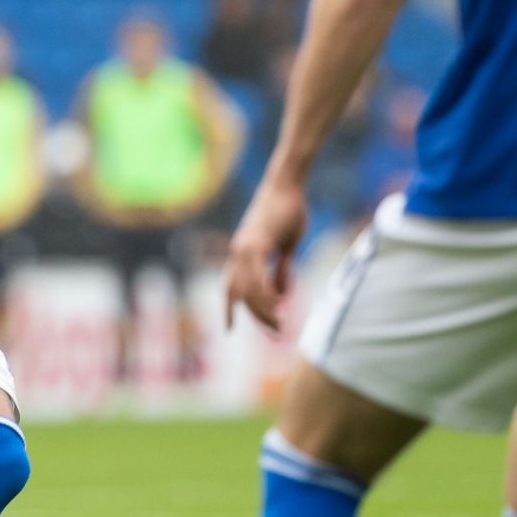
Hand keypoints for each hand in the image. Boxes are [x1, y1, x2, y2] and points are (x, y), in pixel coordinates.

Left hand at [224, 174, 308, 332]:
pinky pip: (258, 277)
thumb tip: (281, 293)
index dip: (228, 308)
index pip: (230, 286)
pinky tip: (279, 304)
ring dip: (264, 310)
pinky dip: (267, 294)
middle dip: (256, 316)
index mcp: (241, 253)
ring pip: (249, 290)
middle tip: (276, 331)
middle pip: (239, 294)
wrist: (286, 185)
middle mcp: (238, 253)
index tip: (229, 329)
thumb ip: (281, 269)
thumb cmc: (287, 211)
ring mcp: (245, 248)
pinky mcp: (257, 244)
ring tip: (280, 323)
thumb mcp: (285, 246)